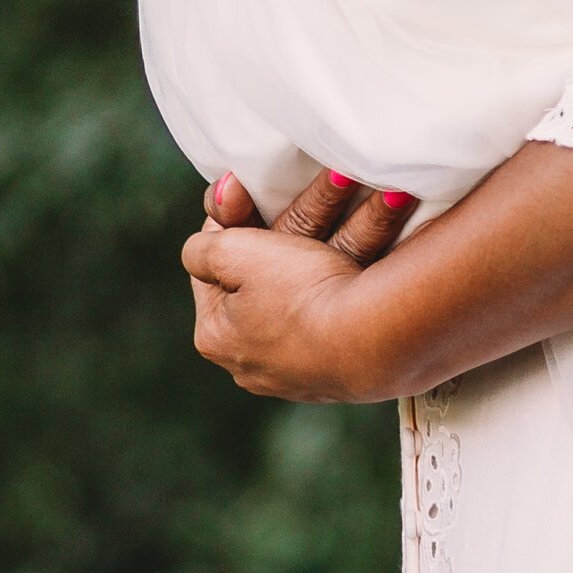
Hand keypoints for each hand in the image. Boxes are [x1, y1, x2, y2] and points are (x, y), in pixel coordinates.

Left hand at [187, 169, 417, 400]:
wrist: (375, 338)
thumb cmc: (301, 292)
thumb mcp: (238, 253)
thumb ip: (204, 247)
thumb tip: (197, 249)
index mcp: (215, 336)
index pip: (213, 266)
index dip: (231, 226)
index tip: (252, 198)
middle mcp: (250, 363)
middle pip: (256, 285)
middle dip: (274, 246)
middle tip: (295, 214)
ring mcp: (295, 375)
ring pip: (296, 302)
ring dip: (312, 263)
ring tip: (332, 226)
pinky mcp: (336, 375)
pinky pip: (330, 321)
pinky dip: (338, 293)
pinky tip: (353, 273)